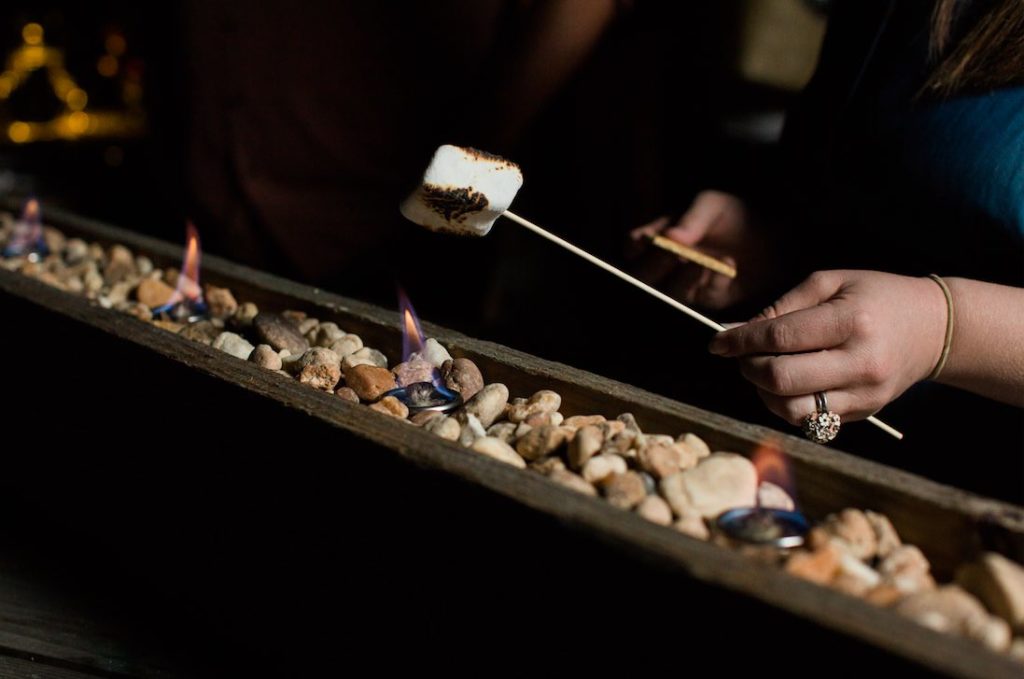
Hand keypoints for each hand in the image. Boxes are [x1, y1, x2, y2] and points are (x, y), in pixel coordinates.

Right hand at [628, 190, 767, 308]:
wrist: (774, 239)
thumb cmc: (736, 217)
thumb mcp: (713, 206)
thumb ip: (692, 219)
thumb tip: (669, 237)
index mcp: (659, 237)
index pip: (633, 246)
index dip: (636, 246)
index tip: (650, 239)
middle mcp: (664, 264)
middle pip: (641, 275)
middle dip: (656, 265)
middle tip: (675, 253)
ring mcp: (681, 285)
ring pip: (666, 293)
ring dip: (681, 279)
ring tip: (701, 261)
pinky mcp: (704, 300)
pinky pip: (698, 299)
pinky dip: (710, 283)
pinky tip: (727, 268)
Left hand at [708, 270, 947, 423]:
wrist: (932, 328)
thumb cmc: (875, 296)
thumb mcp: (831, 283)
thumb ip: (782, 306)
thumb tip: (736, 331)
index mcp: (851, 322)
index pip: (780, 337)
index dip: (741, 341)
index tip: (717, 342)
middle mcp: (860, 362)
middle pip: (781, 379)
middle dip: (748, 369)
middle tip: (741, 356)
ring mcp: (864, 394)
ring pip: (791, 409)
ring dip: (763, 393)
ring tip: (763, 371)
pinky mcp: (864, 413)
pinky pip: (809, 420)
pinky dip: (785, 405)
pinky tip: (786, 385)